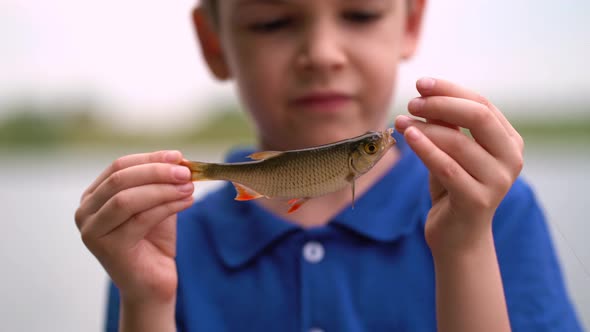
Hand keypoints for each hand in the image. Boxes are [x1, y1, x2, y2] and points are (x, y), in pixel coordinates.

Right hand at [75, 150, 193, 304]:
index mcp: (93, 197)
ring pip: (128, 199)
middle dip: (157, 172)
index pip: (119, 166)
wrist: (153, 282)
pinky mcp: (108, 248)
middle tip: (186, 172)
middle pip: (121, 179)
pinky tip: (187, 201)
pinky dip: (167, 206)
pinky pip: (140, 219)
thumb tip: (178, 159)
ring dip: (163, 189)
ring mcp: (92, 231)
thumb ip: (161, 182)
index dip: (150, 158)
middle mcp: (85, 212)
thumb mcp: (157, 203)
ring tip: (189, 187)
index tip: (178, 156)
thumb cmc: (154, 241)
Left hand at [395, 78, 523, 255]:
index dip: (450, 90)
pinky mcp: (477, 201)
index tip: (421, 84)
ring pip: (458, 142)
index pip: (482, 104)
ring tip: (400, 121)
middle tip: (412, 102)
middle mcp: (511, 159)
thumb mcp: (452, 153)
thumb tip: (428, 95)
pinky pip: (447, 168)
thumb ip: (448, 127)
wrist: (458, 238)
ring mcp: (497, 181)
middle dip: (441, 104)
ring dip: (424, 127)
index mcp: (509, 141)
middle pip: (478, 116)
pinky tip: (408, 136)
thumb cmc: (453, 188)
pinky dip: (425, 149)